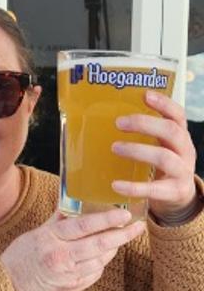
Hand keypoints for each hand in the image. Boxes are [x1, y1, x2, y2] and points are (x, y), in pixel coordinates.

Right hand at [0, 209, 144, 290]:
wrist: (10, 287)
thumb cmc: (20, 257)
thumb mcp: (36, 233)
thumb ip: (56, 220)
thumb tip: (70, 203)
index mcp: (51, 239)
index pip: (83, 226)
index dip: (105, 219)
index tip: (123, 214)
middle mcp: (61, 256)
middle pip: (98, 244)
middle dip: (121, 234)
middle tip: (137, 226)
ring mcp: (68, 275)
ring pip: (100, 260)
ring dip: (113, 248)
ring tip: (121, 237)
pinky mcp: (72, 288)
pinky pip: (94, 274)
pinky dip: (101, 262)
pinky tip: (103, 254)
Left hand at [112, 90, 196, 218]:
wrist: (177, 196)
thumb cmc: (160, 163)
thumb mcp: (158, 144)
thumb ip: (144, 131)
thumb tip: (104, 115)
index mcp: (180, 136)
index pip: (177, 115)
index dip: (164, 104)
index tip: (145, 95)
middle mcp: (186, 151)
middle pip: (171, 131)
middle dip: (144, 124)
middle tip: (118, 123)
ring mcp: (183, 172)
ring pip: (164, 157)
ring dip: (137, 150)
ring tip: (114, 147)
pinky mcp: (175, 191)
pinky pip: (154, 189)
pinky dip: (133, 187)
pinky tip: (116, 185)